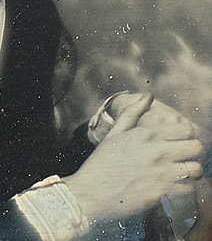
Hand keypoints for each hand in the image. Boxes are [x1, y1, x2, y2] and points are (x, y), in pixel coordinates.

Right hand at [64, 95, 203, 221]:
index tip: (180, 142)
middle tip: (184, 158)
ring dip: (192, 171)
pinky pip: (189, 189)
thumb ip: (133, 112)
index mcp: (145, 133)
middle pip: (196, 146)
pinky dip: (185, 189)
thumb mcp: (115, 133)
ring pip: (196, 168)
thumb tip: (149, 94)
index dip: (185, 135)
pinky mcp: (162, 192)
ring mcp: (161, 172)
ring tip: (182, 173)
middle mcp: (156, 150)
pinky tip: (175, 188)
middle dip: (192, 152)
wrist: (91, 193)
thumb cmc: (102, 163)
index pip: (183, 128)